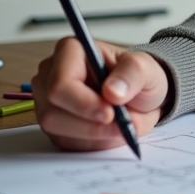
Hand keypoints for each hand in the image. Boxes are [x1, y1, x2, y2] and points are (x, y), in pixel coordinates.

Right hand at [33, 36, 169, 151]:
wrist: (140, 96)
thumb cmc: (139, 77)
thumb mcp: (148, 69)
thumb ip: (133, 74)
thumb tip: (112, 91)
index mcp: (71, 51)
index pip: (61, 84)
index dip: (84, 104)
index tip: (111, 114)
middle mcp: (50, 74)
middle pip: (53, 111)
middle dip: (90, 125)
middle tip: (121, 125)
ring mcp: (46, 100)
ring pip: (56, 129)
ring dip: (93, 135)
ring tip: (119, 126)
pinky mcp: (52, 123)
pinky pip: (63, 142)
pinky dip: (91, 143)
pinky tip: (108, 132)